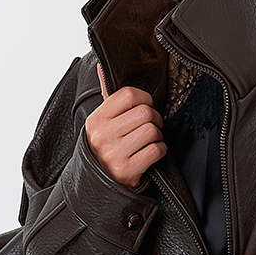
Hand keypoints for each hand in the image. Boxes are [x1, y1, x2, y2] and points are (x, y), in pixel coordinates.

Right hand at [84, 62, 166, 190]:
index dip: (144, 99)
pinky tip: (151, 154)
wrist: (98, 187)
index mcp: (96, 120)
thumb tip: (102, 67)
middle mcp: (102, 136)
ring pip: (153, 130)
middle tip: (151, 127)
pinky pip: (157, 150)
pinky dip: (160, 151)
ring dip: (158, 136)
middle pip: (146, 112)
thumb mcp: (100, 125)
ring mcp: (114, 154)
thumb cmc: (104, 151)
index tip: (145, 107)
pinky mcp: (128, 171)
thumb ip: (106, 97)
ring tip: (149, 141)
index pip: (128, 95)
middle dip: (155, 119)